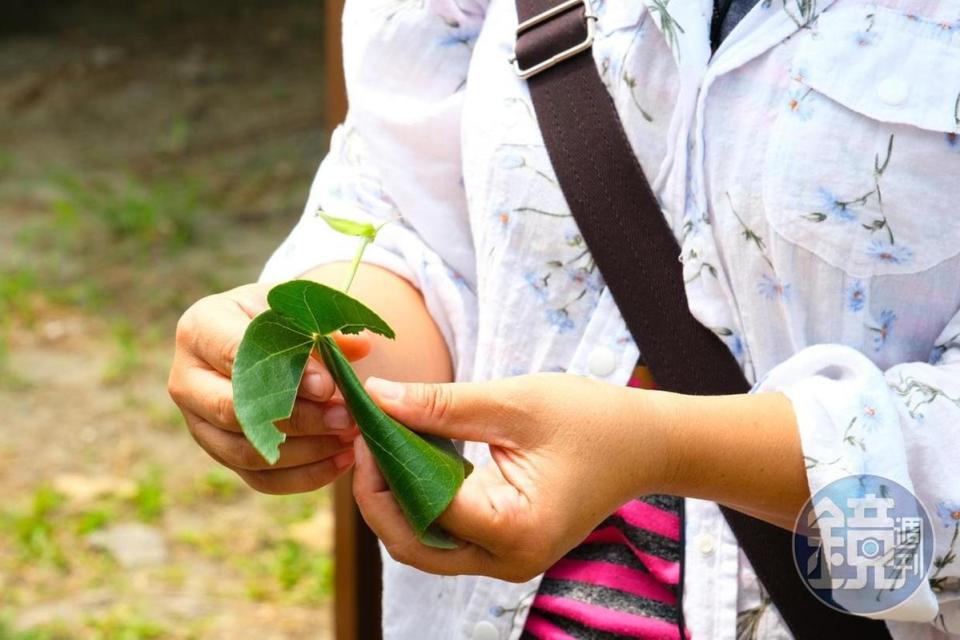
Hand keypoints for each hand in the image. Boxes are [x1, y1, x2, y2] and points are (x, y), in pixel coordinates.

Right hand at [168, 282, 370, 493]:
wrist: (262, 337)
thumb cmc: (281, 317)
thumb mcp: (300, 309)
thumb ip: (328, 326)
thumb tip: (360, 345)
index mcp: (201, 329)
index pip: (235, 356)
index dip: (283, 374)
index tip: (328, 386)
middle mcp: (187, 379)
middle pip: (234, 411)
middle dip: (297, 419)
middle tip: (345, 418)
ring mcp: (198, 421)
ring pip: (246, 452)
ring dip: (305, 451)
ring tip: (349, 438)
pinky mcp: (220, 452)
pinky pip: (259, 478)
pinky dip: (303, 476)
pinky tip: (342, 461)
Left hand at [352, 373, 672, 581]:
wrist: (645, 445)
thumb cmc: (592, 420)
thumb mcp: (515, 403)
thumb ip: (441, 405)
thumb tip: (377, 398)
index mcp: (513, 528)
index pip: (421, 508)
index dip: (384, 468)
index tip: (367, 423)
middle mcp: (507, 560)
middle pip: (411, 543)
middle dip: (379, 493)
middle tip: (367, 438)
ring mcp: (506, 561)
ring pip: (423, 545)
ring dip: (397, 499)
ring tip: (385, 445)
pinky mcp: (505, 548)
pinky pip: (446, 536)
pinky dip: (422, 502)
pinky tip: (415, 460)